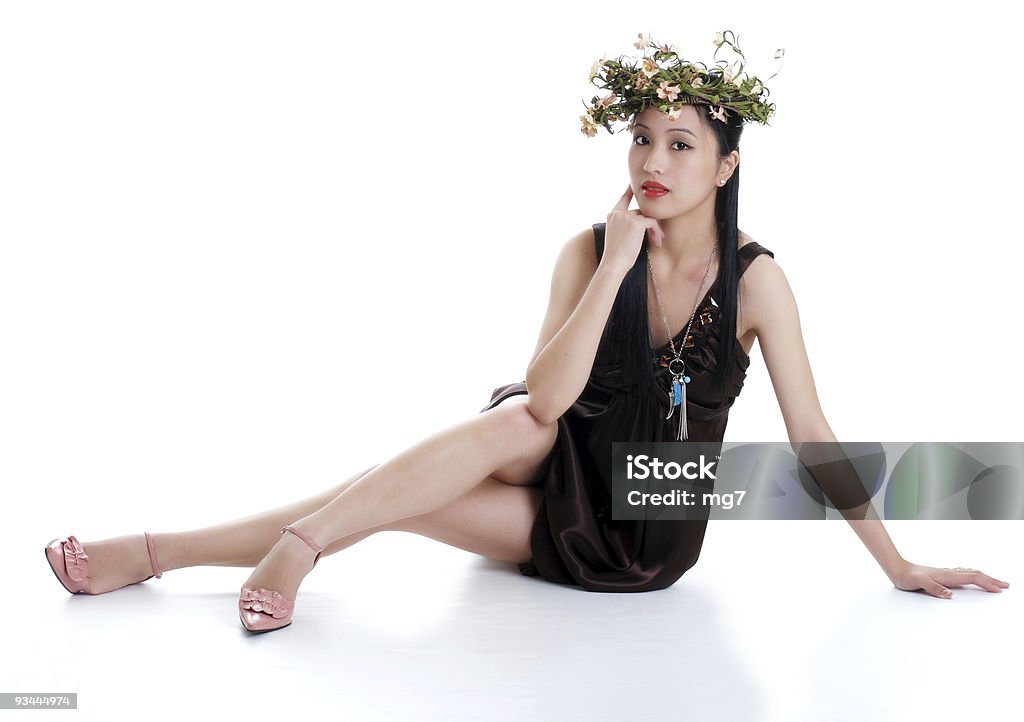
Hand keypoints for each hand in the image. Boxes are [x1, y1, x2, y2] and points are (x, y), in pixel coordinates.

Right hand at [601, 184, 663, 274]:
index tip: (633, 184)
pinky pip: (653, 223)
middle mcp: (619, 213)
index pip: (623, 198)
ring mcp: (627, 217)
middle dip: (650, 224)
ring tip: (657, 242)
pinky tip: (657, 242)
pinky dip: (657, 232)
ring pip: (648, 217)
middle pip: (641, 212)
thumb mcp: (619, 236)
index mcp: (612, 215)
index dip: (630, 191)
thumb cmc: (617, 255)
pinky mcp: (636, 223)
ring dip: (655, 230)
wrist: (613, 264)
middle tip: (656, 237)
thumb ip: (628, 225)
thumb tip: (646, 221)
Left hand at [889, 560, 1009, 598]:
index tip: (998, 590)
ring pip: (970, 573)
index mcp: (947, 575)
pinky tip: (973, 577)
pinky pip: (963, 574)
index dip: (986, 583)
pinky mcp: (942, 575)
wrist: (898, 569)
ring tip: (995, 582)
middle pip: (975, 574)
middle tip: (1006, 586)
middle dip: (991, 580)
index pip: (972, 578)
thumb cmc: (907, 577)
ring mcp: (946, 573)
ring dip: (985, 577)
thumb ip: (934, 588)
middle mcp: (949, 573)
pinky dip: (974, 576)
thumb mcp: (919, 583)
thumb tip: (950, 595)